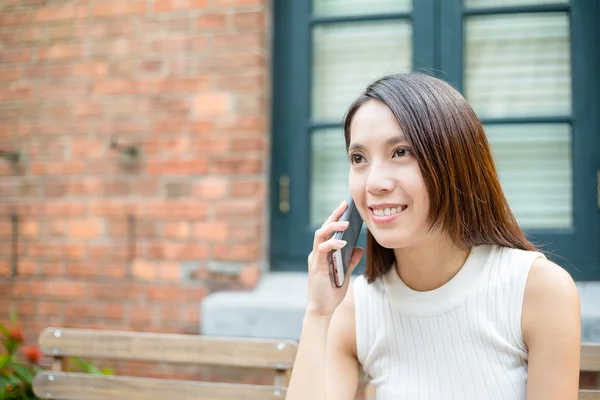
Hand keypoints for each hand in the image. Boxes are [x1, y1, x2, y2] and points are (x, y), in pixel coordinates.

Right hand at [306, 200, 363, 316]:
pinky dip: (332, 244)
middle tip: (344, 205)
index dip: (335, 217)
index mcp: (322, 254)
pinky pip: (322, 250)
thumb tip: (360, 248)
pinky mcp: (316, 267)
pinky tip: (343, 243)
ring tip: (346, 223)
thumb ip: (350, 261)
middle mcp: (316, 254)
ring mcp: (315, 259)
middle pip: (323, 228)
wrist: (322, 310)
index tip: (345, 206)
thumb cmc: (331, 293)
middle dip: (333, 215)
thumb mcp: (345, 274)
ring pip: (320, 235)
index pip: (328, 231)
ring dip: (333, 227)